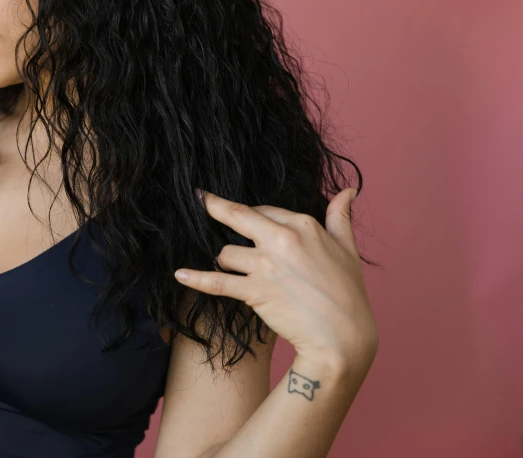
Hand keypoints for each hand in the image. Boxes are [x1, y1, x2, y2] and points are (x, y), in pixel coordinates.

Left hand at [174, 188, 377, 370]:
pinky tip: (180, 274)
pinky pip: (217, 283)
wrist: (342, 337)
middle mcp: (282, 240)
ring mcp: (265, 266)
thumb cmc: (348, 294)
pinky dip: (196, 279)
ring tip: (225, 266)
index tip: (236, 211)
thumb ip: (340, 217)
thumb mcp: (347, 249)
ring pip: (226, 253)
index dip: (251, 215)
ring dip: (223, 260)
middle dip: (215, 206)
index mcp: (303, 226)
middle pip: (238, 217)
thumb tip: (348, 191)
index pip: (266, 210)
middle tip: (199, 198)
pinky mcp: (254, 291)